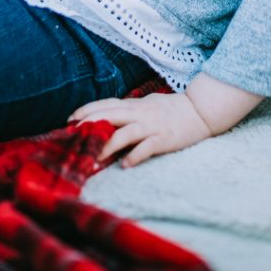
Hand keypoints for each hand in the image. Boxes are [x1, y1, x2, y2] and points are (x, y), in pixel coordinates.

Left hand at [67, 92, 213, 166]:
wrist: (201, 110)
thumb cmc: (172, 108)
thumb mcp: (148, 104)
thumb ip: (129, 110)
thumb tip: (109, 116)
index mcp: (135, 105)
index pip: (106, 104)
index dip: (87, 110)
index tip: (70, 120)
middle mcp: (140, 113)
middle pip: (110, 115)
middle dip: (89, 124)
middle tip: (72, 136)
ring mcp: (152, 126)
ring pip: (125, 132)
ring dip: (108, 145)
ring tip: (94, 158)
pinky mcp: (164, 138)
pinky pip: (147, 147)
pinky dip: (135, 156)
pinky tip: (125, 165)